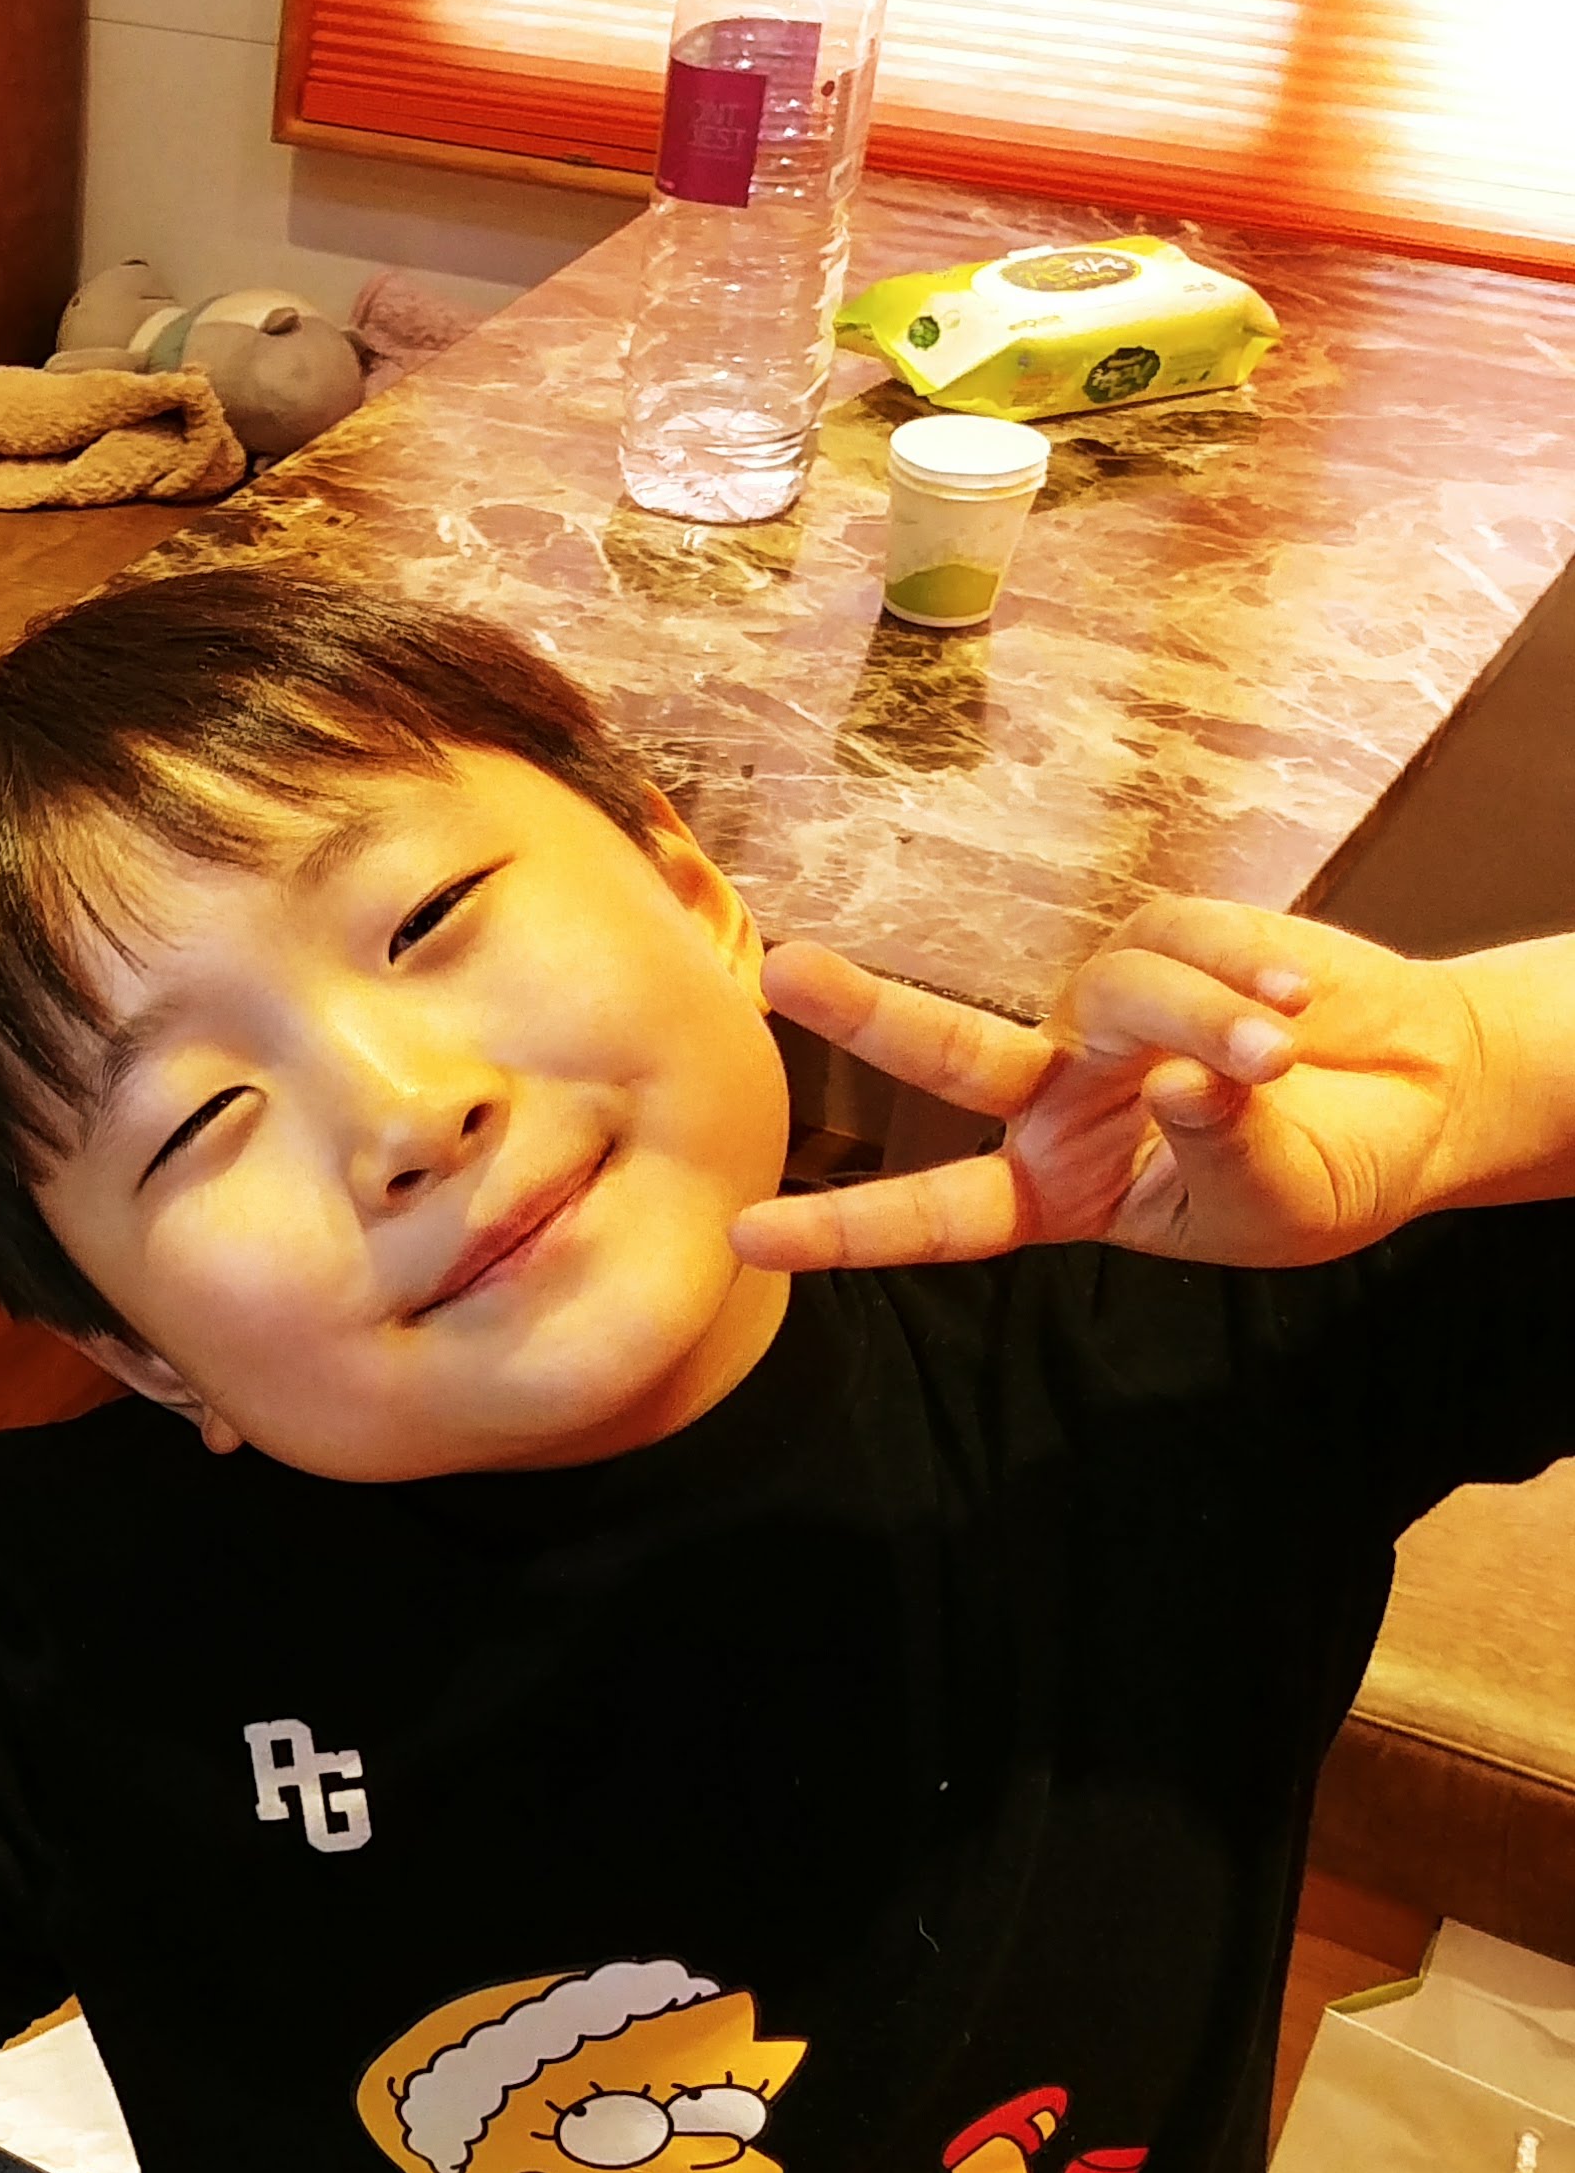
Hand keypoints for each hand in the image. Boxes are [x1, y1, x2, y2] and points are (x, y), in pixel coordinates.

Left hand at [730, 903, 1479, 1272]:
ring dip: (1206, 1019)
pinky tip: (1300, 1000)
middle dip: (868, 1011)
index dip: (850, 1231)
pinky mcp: (1172, 940)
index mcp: (1060, 1186)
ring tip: (1284, 1053)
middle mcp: (1059, 1095)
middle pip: (948, 1054)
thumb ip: (1223, 1151)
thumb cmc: (1333, 1172)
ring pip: (1121, 993)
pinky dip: (1247, 970)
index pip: (942, 1215)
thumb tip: (1179, 1080)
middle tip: (787, 970)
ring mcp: (1108, 1015)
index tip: (748, 1234)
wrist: (1424, 1096)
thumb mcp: (1278, 1201)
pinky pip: (1187, 938)